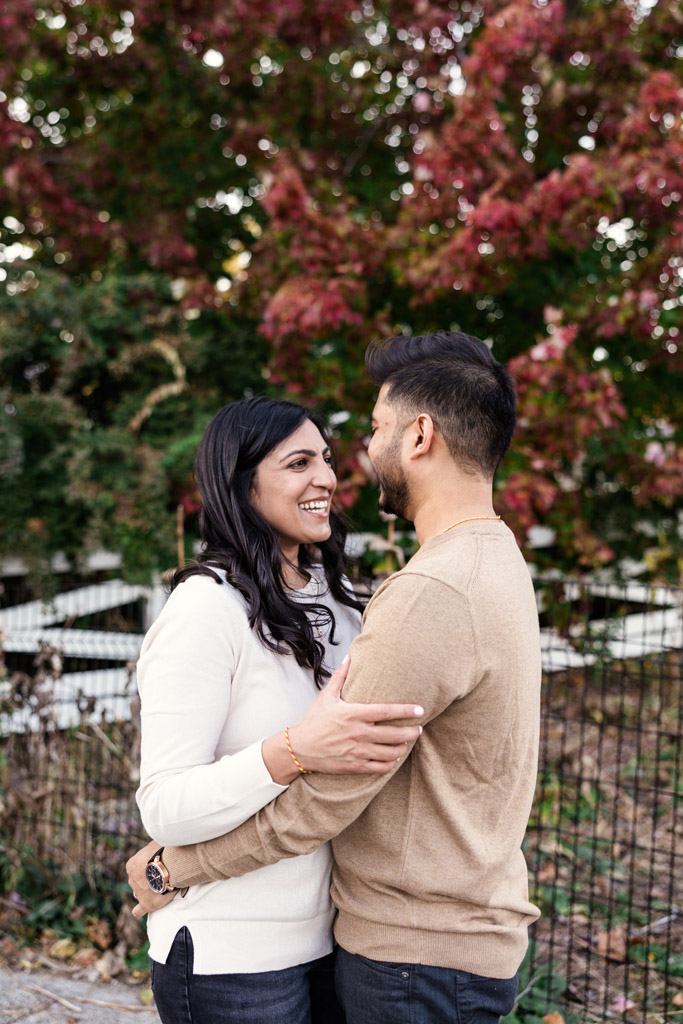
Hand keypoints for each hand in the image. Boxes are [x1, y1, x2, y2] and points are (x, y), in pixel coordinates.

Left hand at [126, 839, 178, 918]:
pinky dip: (139, 910)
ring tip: (162, 888)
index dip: (146, 867)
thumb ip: (151, 849)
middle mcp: (131, 879)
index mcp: (131, 865)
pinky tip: (139, 911)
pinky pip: (139, 910)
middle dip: (147, 879)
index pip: (136, 867)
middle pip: (138, 880)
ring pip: (140, 893)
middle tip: (161, 876)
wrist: (168, 865)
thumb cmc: (163, 851)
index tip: (156, 865)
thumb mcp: (154, 844)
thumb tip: (153, 848)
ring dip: (148, 891)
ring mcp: (138, 892)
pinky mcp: (146, 903)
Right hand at [288, 654, 423, 774]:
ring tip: (407, 742)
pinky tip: (394, 757)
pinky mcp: (354, 766)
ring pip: (390, 752)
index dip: (406, 711)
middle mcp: (358, 734)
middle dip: (411, 732)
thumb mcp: (326, 696)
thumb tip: (349, 656)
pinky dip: (391, 763)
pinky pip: (380, 767)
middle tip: (418, 729)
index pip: (386, 711)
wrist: (299, 748)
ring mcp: (357, 752)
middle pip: (394, 734)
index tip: (420, 710)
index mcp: (353, 714)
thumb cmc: (314, 721)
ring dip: (403, 748)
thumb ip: (341, 676)